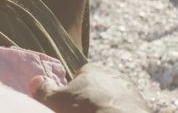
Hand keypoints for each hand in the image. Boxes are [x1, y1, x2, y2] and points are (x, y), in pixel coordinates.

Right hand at [30, 64, 150, 112]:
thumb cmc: (86, 110)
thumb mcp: (57, 101)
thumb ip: (44, 89)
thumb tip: (34, 81)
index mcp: (94, 69)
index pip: (81, 76)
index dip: (74, 92)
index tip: (69, 106)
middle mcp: (115, 75)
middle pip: (98, 88)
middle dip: (92, 99)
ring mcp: (131, 91)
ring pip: (114, 99)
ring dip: (107, 108)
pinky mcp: (143, 107)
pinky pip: (126, 109)